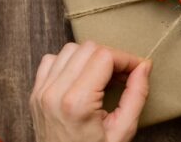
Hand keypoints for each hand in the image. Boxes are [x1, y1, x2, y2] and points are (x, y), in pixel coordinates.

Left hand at [29, 41, 151, 141]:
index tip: (137, 68)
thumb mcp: (122, 132)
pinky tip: (81, 78)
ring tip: (103, 77)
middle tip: (124, 75)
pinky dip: (68, 63)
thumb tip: (144, 66)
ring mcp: (41, 93)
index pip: (104, 56)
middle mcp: (54, 93)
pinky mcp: (35, 95)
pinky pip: (50, 61)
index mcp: (77, 103)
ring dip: (90, 58)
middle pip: (88, 48)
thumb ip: (136, 96)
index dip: (126, 59)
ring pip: (69, 50)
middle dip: (111, 57)